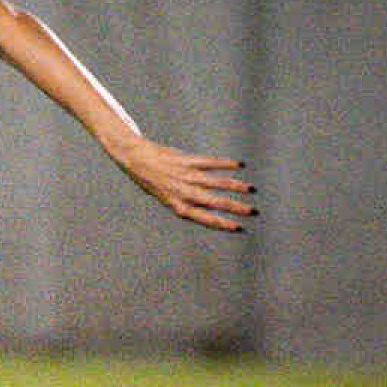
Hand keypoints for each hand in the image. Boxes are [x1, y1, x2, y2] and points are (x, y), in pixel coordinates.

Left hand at [108, 133, 257, 231]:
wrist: (133, 158)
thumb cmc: (152, 181)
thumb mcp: (166, 197)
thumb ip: (187, 203)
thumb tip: (212, 210)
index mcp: (175, 204)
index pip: (202, 218)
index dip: (220, 224)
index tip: (238, 228)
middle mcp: (180, 192)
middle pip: (212, 202)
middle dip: (234, 208)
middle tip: (253, 212)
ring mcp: (183, 175)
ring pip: (213, 182)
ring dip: (234, 186)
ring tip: (250, 190)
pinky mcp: (185, 160)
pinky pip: (208, 162)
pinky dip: (223, 164)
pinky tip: (238, 165)